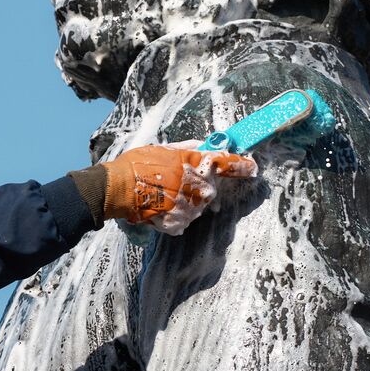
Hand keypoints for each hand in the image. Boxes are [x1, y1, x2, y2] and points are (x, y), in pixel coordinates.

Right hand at [101, 141, 257, 234]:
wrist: (117, 189)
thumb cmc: (138, 165)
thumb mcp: (164, 148)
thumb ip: (188, 148)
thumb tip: (204, 146)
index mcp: (200, 166)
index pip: (229, 164)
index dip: (243, 165)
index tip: (252, 167)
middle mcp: (202, 189)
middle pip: (210, 188)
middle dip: (198, 185)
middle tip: (175, 181)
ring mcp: (192, 209)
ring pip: (196, 205)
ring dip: (184, 201)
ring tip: (162, 194)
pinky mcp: (180, 224)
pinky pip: (183, 218)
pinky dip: (173, 214)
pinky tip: (159, 207)